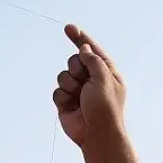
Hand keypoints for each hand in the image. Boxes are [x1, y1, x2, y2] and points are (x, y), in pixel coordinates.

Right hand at [52, 24, 125, 148]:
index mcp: (105, 72)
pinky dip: (63, 97)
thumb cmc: (105, 107)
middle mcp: (91, 79)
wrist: (95, 134)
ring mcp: (78, 91)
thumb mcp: (104, 78)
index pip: (91, 50)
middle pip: (74, 60)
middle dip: (75, 68)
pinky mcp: (66, 102)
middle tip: (83, 81)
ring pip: (63, 75)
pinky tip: (71, 107)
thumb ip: (93, 60)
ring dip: (69, 84)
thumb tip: (85, 49)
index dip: (80, 38)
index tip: (69, 28)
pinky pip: (57, 91)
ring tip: (78, 97)